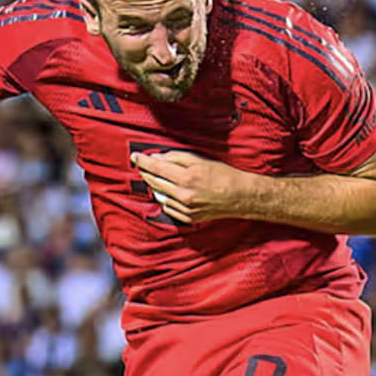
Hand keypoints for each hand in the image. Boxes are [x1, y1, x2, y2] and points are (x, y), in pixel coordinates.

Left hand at [131, 150, 256, 224]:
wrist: (240, 196)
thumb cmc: (223, 175)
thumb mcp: (201, 161)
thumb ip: (177, 158)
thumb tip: (157, 158)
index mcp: (187, 177)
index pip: (157, 168)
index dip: (143, 161)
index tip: (135, 157)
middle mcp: (183, 195)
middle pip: (155, 183)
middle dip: (146, 173)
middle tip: (142, 166)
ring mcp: (185, 209)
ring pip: (160, 196)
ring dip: (157, 186)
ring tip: (161, 178)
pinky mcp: (188, 218)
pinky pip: (169, 208)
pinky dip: (167, 199)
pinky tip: (173, 192)